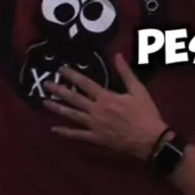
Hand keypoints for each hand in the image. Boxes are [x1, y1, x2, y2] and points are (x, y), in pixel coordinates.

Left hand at [43, 54, 167, 159]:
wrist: (149, 139)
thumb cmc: (145, 113)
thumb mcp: (138, 89)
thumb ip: (126, 72)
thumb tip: (117, 55)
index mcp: (106, 97)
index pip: (85, 83)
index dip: (72, 75)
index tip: (61, 70)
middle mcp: (96, 110)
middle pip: (74, 98)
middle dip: (59, 90)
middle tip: (46, 84)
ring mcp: (94, 125)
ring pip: (72, 115)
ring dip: (58, 108)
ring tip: (45, 102)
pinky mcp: (96, 138)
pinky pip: (78, 135)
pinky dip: (65, 132)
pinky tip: (54, 129)